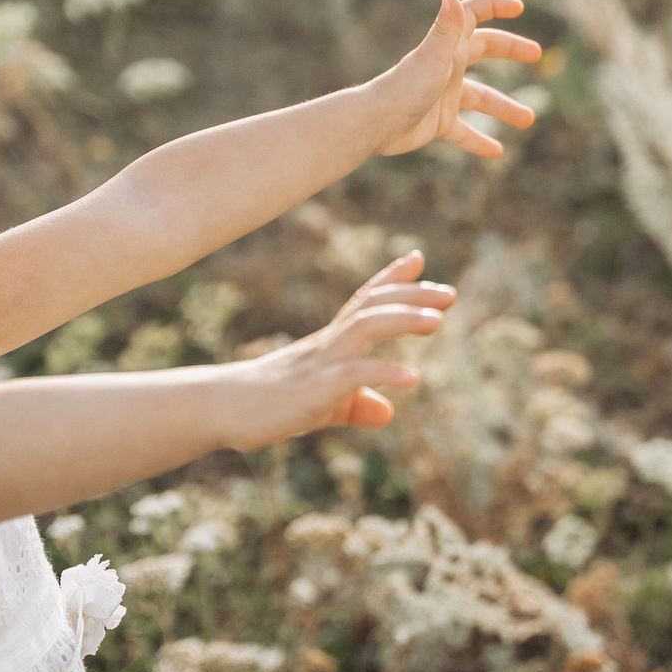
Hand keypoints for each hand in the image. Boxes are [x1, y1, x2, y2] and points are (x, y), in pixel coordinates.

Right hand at [220, 253, 453, 449]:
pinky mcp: (314, 389)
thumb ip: (354, 405)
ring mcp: (320, 362)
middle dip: (410, 296)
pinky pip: (353, 374)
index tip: (417, 258)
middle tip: (448, 293)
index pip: (363, 301)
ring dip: (402, 319)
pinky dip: (384, 372)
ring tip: (436, 321)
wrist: (222, 410)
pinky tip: (413, 378)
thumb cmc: (269, 405)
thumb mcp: (322, 406)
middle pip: (372, 306)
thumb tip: (386, 412)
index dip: (391, 279)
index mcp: (330, 343)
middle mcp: (328, 344)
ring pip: (365, 326)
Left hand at [370, 0, 541, 158]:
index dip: (495, 6)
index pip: (474, 15)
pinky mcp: (438, 121)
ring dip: (505, 107)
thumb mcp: (433, 59)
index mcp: (449, 47)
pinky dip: (479, 141)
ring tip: (529, 120)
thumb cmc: (405, 88)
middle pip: (485, 49)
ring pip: (481, 97)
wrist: (376, 123)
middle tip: (537, 55)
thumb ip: (446, 30)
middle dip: (511, 50)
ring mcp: (444, 95)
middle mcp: (448, 66)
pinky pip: (464, 132)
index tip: (519, 8)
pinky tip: (496, 152)